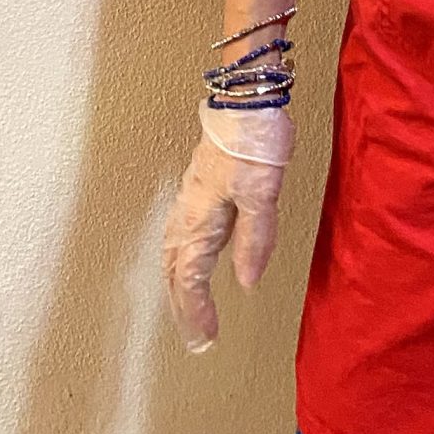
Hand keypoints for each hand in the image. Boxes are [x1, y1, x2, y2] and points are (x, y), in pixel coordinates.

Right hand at [162, 106, 292, 353]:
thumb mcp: (261, 194)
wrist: (244, 96)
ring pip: (173, 251)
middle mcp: (189, 212)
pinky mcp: (200, 186)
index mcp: (200, 219)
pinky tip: (195, 256)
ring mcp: (191, 198)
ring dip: (177, 283)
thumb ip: (254, 240)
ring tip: (186, 307)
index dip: (196, 310)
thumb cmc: (252, 140)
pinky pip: (180, 233)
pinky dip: (181, 258)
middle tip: (194, 338)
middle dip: (182, 305)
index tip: (205, 337)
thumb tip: (246, 284)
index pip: (191, 277)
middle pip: (174, 270)